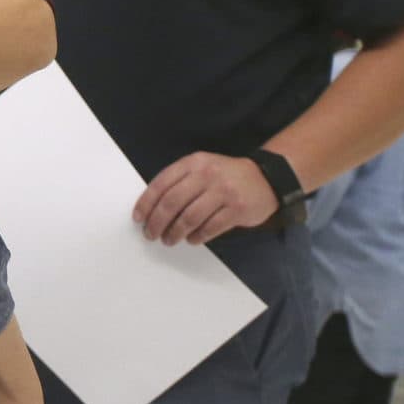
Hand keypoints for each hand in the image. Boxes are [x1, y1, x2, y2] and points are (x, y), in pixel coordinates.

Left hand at [133, 152, 281, 244]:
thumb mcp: (201, 168)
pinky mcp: (237, 209)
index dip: (146, 203)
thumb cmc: (224, 176)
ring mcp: (224, 192)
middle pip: (172, 202)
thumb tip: (152, 207)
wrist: (265, 178)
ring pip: (190, 217)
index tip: (138, 218)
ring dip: (175, 232)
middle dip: (157, 222)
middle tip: (150, 234)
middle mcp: (207, 175)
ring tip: (169, 240)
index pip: (161, 183)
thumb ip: (179, 181)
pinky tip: (191, 240)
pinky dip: (197, 237)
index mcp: (193, 163)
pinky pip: (210, 227)